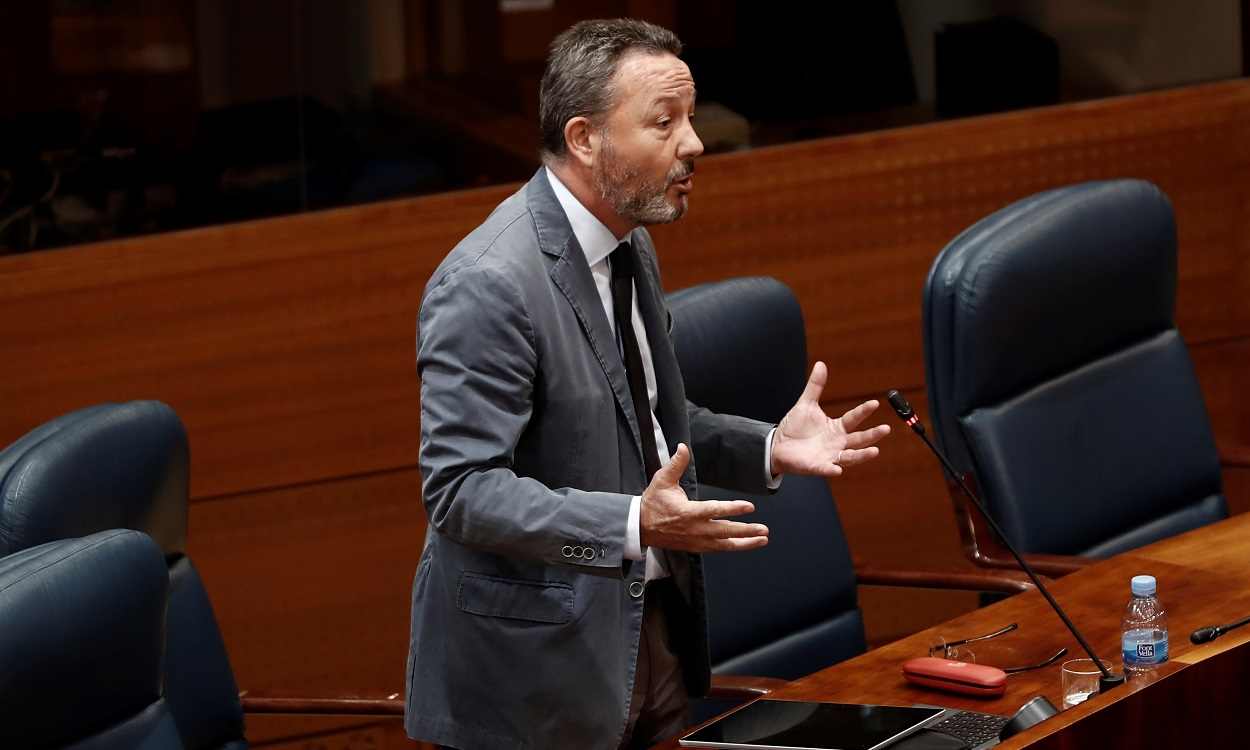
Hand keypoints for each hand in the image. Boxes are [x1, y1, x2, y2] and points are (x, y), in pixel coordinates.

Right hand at [640, 443, 768, 551]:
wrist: (640, 526)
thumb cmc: (653, 503)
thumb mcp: (662, 480)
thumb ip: (676, 464)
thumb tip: (683, 447)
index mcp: (688, 512)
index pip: (715, 511)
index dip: (733, 509)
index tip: (749, 507)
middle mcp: (695, 529)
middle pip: (725, 531)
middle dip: (746, 531)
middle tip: (763, 529)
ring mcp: (696, 540)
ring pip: (724, 544)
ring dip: (745, 543)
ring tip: (762, 539)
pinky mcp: (696, 547)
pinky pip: (718, 549)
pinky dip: (733, 547)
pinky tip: (745, 544)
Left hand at [770, 361, 890, 476]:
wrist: (778, 446)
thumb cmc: (795, 427)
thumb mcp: (806, 404)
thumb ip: (815, 386)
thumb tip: (821, 364)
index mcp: (836, 427)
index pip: (853, 418)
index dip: (863, 411)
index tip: (875, 402)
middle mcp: (837, 443)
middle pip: (859, 439)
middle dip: (872, 435)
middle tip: (886, 429)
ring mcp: (829, 456)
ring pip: (850, 457)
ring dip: (862, 455)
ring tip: (875, 451)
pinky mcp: (816, 466)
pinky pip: (826, 469)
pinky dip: (831, 470)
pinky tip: (837, 469)